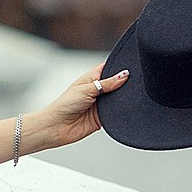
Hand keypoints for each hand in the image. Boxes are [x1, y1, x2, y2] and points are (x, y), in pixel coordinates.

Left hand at [0, 62, 130, 160]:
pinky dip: (120, 111)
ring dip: (123, 98)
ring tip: (130, 95)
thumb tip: (124, 75)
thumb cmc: (64, 105)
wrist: (56, 127)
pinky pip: (115, 113)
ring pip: (118, 99)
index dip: (118, 66)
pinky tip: (125, 108)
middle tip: (135, 81)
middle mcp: (96, 91)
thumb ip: (106, 83)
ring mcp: (100, 104)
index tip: (131, 64)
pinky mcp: (102, 117)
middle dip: (124, 83)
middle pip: (116, 84)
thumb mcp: (86, 89)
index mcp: (91, 79)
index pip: (108, 69)